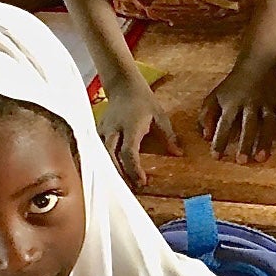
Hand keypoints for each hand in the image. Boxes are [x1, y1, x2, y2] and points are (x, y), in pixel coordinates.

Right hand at [99, 68, 180, 186]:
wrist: (123, 85)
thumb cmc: (143, 100)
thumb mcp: (159, 115)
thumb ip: (169, 135)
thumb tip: (178, 154)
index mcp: (130, 126)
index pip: (129, 152)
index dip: (134, 169)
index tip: (142, 182)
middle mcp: (114, 129)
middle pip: (110, 156)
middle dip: (119, 174)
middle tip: (130, 190)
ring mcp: (103, 130)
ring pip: (101, 155)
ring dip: (111, 171)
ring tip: (121, 186)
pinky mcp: (97, 132)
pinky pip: (98, 151)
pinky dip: (104, 163)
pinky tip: (111, 174)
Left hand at [199, 56, 275, 163]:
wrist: (256, 62)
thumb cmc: (233, 85)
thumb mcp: (215, 96)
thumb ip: (207, 116)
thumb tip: (205, 137)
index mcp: (232, 103)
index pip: (223, 124)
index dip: (219, 140)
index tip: (216, 156)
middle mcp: (250, 103)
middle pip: (248, 124)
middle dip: (245, 143)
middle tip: (242, 161)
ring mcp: (267, 102)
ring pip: (268, 122)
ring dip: (265, 140)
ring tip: (261, 158)